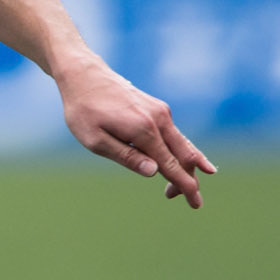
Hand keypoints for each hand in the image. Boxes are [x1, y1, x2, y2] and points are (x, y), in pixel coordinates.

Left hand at [54, 51, 215, 208]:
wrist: (84, 75)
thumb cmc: (84, 110)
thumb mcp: (95, 141)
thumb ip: (126, 157)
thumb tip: (154, 173)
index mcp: (144, 130)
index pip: (171, 164)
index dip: (185, 185)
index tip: (196, 203)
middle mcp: (158, 119)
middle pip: (184, 155)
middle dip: (188, 179)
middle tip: (189, 201)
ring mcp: (160, 112)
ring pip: (182, 144)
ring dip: (184, 167)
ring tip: (176, 188)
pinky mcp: (157, 108)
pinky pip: (174, 135)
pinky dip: (177, 152)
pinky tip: (177, 162)